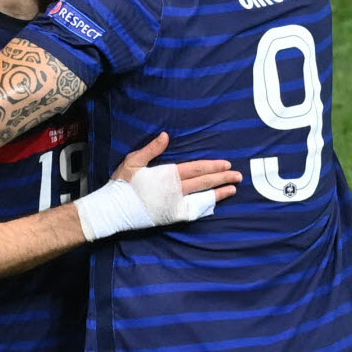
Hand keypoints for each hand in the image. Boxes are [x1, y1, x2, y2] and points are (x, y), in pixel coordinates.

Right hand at [114, 132, 242, 221]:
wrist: (113, 210)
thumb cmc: (122, 184)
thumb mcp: (134, 161)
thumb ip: (152, 149)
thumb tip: (166, 136)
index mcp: (167, 175)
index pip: (196, 169)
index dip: (213, 167)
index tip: (226, 164)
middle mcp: (174, 190)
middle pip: (203, 183)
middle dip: (222, 178)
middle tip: (238, 175)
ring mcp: (174, 205)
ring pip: (202, 197)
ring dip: (219, 193)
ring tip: (233, 189)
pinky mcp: (172, 216)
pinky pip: (193, 212)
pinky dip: (205, 207)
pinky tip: (215, 203)